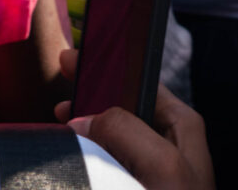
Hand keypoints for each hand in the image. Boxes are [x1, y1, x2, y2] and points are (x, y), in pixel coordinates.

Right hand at [54, 50, 213, 189]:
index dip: (108, 68)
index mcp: (180, 125)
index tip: (74, 60)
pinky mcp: (132, 185)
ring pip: (111, 136)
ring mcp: (150, 169)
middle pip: (122, 107)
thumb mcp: (162, 164)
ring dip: (84, 127)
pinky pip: (107, 164)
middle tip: (58, 85)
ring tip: (57, 122)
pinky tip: (68, 154)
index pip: (140, 82)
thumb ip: (124, 129)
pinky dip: (86, 156)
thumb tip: (84, 119)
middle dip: (89, 95)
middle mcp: (167, 143)